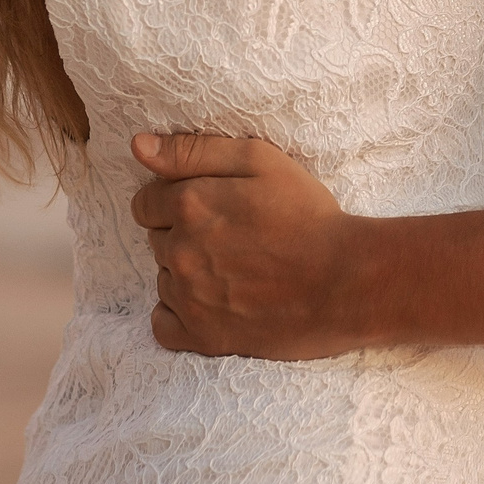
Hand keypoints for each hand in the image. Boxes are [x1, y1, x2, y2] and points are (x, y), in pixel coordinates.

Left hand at [128, 133, 371, 358]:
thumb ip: (194, 151)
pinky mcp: (203, 336)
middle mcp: (179, 252)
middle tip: (232, 236)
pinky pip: (163, 325)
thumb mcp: (260, 160)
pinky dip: (178, 314)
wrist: (345, 281)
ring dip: (186, 272)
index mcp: (189, 204)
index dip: (177, 200)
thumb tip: (139, 146)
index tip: (212, 206)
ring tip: (233, 269)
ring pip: (163, 278)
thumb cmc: (308, 215)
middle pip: (157, 239)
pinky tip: (210, 302)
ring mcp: (188, 297)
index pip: (147, 202)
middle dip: (183, 233)